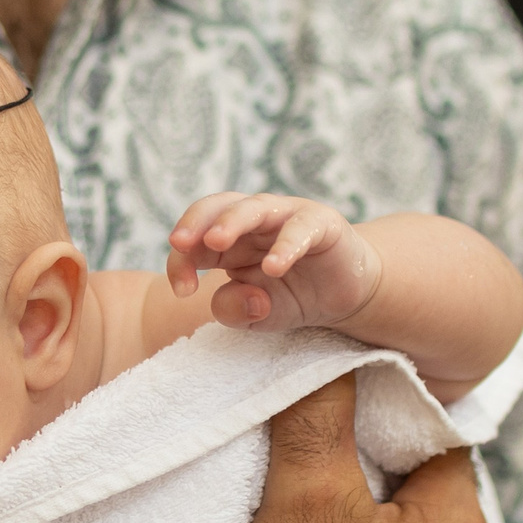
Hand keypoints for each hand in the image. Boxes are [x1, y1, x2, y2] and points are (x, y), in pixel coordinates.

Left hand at [166, 193, 381, 332]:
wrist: (343, 295)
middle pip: (217, 207)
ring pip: (253, 208)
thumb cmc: (290, 296)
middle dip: (195, 223)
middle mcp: (252, 221)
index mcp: (227, 240)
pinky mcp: (320, 223)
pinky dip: (285, 245)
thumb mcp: (255, 314)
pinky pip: (300, 228)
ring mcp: (285, 216)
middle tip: (180, 244)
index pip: (193, 240)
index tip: (183, 290)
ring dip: (232, 222)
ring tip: (216, 241)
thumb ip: (235, 310)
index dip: (181, 260)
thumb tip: (246, 299)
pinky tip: (274, 266)